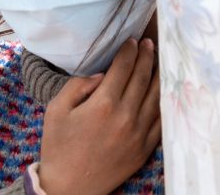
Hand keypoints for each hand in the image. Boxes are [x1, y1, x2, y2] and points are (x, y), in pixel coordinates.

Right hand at [38, 38, 160, 194]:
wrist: (69, 186)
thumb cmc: (58, 146)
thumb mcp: (56, 110)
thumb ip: (77, 86)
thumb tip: (100, 74)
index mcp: (102, 104)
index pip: (123, 68)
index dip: (128, 51)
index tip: (131, 40)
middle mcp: (125, 116)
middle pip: (143, 77)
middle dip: (147, 56)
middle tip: (149, 43)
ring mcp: (138, 133)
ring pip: (156, 96)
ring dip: (159, 74)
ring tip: (160, 60)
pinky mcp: (145, 148)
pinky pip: (161, 120)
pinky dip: (164, 102)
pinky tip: (163, 91)